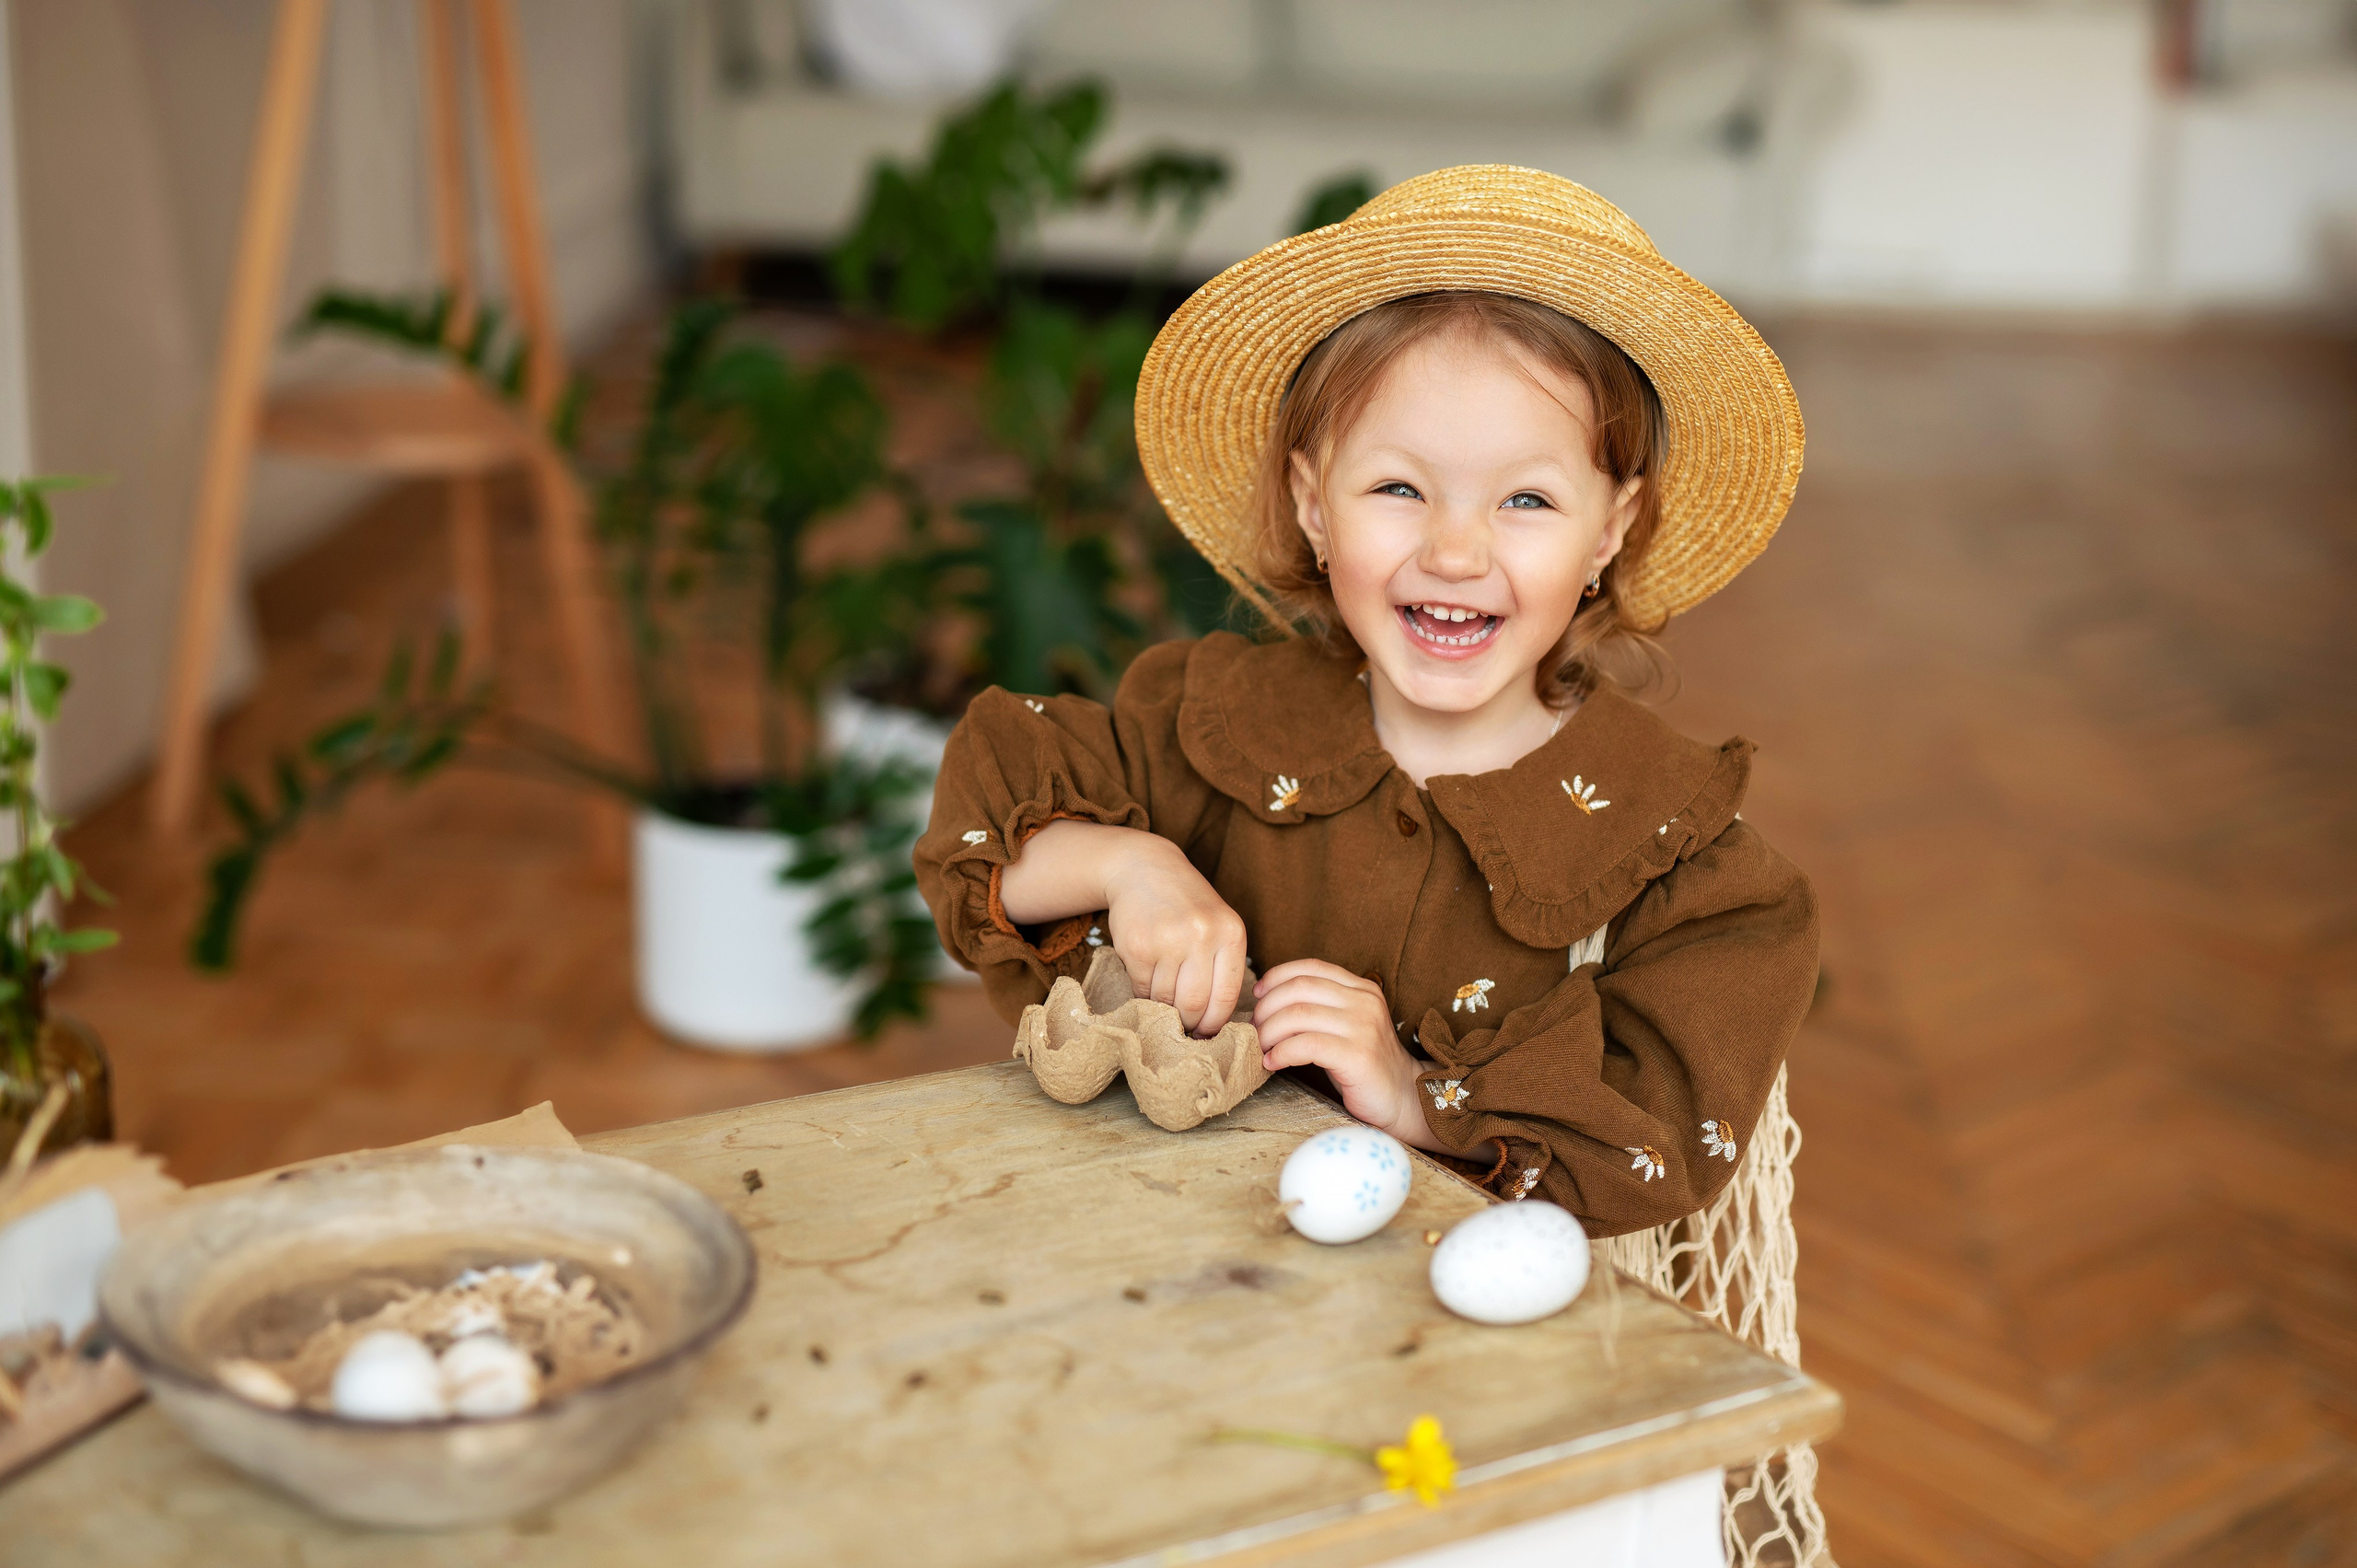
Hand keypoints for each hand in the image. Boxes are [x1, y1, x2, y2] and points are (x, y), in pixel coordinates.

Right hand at [997, 821, 1247, 1035]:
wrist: (1143, 868)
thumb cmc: (1185, 904)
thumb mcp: (1218, 923)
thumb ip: (1223, 964)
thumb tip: (1216, 1022)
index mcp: (1231, 934)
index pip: (1226, 998)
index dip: (1215, 1024)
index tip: (1207, 1034)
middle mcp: (1203, 937)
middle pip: (1196, 1005)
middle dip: (1189, 1023)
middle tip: (1183, 1027)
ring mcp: (1169, 941)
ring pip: (1167, 1000)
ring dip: (1164, 1008)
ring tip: (1164, 998)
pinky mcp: (1138, 947)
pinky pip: (1143, 989)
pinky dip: (1145, 994)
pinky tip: (1147, 981)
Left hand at [1252, 960, 1437, 1149]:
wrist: (1405, 1098)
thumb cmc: (1364, 1065)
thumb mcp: (1345, 1026)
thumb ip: (1319, 1008)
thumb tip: (1267, 1003)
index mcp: (1361, 988)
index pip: (1311, 968)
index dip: (1277, 976)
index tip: (1258, 995)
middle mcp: (1364, 1001)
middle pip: (1299, 988)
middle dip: (1267, 1007)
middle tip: (1255, 1028)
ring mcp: (1363, 1027)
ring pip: (1298, 1015)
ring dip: (1269, 1032)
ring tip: (1261, 1047)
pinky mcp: (1357, 1055)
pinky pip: (1306, 1045)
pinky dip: (1281, 1053)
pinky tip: (1272, 1063)